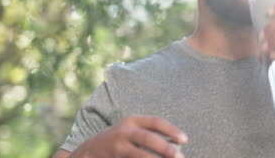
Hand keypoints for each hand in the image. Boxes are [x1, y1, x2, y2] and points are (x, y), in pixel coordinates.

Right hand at [71, 114, 186, 157]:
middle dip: (165, 147)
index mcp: (132, 120)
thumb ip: (149, 134)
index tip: (185, 140)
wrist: (89, 150)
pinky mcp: (114, 156)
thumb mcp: (131, 131)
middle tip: (179, 156)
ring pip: (139, 154)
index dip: (171, 130)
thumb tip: (175, 145)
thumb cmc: (118, 141)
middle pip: (148, 137)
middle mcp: (124, 131)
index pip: (155, 122)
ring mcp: (117, 145)